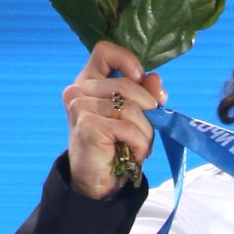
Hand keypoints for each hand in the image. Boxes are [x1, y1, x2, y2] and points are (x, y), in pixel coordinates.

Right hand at [62, 42, 166, 199]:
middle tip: (144, 133)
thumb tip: (155, 79)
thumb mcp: (136, 117)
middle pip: (128, 85)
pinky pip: (129, 128)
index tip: (140, 78)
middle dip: (147, 111)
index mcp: (88, 81)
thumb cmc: (117, 146)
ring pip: (132, 109)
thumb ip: (145, 95)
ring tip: (136, 147)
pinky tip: (131, 155)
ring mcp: (80, 106)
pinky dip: (139, 145)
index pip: (104, 51)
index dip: (127, 60)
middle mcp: (78, 90)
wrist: (99, 182)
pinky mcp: (87, 125)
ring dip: (145, 133)